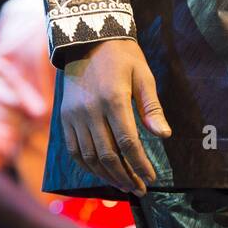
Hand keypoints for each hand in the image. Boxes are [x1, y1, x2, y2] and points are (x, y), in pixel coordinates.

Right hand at [60, 39, 171, 195]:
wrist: (88, 39)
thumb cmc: (122, 57)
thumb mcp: (143, 75)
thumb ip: (152, 107)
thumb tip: (164, 135)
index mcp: (113, 99)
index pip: (128, 142)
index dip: (140, 164)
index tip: (151, 178)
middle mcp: (90, 111)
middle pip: (107, 155)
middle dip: (125, 177)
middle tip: (139, 189)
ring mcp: (74, 116)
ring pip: (89, 158)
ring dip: (107, 176)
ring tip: (124, 186)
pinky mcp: (64, 119)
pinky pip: (74, 151)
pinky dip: (87, 167)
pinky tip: (102, 174)